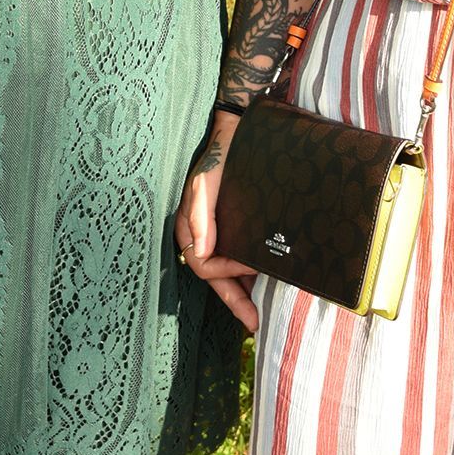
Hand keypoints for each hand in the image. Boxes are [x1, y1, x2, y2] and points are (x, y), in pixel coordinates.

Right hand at [174, 109, 259, 332]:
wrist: (238, 132)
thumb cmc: (221, 156)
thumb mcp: (207, 182)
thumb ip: (200, 215)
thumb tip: (200, 254)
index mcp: (190, 228)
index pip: (204, 265)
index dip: (226, 274)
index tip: (251, 267)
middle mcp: (201, 235)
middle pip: (215, 277)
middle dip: (234, 300)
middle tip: (255, 322)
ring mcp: (216, 233)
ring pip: (226, 272)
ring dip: (241, 292)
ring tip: (261, 312)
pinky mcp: (232, 227)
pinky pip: (237, 257)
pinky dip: (248, 273)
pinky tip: (264, 282)